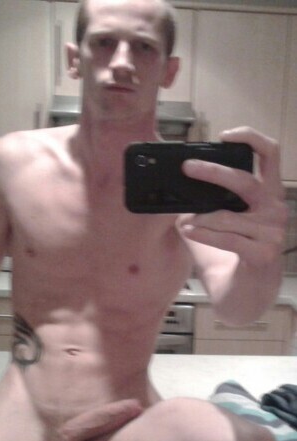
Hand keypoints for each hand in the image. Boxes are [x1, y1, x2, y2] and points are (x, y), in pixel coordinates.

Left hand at [178, 127, 287, 266]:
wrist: (244, 296)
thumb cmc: (231, 255)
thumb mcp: (219, 222)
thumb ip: (206, 203)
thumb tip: (175, 186)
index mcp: (267, 195)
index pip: (270, 155)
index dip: (250, 138)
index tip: (224, 135)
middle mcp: (275, 210)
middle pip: (246, 181)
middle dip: (214, 171)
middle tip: (188, 167)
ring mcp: (272, 233)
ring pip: (229, 215)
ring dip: (200, 216)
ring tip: (181, 219)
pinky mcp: (262, 254)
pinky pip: (227, 238)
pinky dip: (203, 234)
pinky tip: (187, 231)